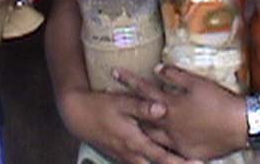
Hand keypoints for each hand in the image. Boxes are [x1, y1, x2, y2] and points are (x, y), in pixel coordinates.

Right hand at [59, 87, 189, 163]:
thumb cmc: (99, 106)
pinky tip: (163, 159)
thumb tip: (162, 108)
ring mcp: (126, 156)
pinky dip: (153, 163)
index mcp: (134, 141)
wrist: (76, 115)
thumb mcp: (120, 103)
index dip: (180, 163)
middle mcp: (132, 154)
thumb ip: (142, 106)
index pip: (162, 157)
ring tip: (183, 163)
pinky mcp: (122, 154)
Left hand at [116, 65, 245, 160]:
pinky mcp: (186, 153)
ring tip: (131, 128)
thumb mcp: (196, 82)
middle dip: (129, 112)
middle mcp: (169, 125)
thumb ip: (174, 75)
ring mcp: (176, 142)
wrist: (240, 125)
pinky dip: (159, 148)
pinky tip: (154, 146)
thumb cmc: (218, 100)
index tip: (114, 72)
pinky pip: (168, 152)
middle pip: (142, 118)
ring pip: (151, 138)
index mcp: (170, 105)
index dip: (128, 80)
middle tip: (116, 108)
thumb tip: (157, 69)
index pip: (143, 90)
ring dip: (142, 132)